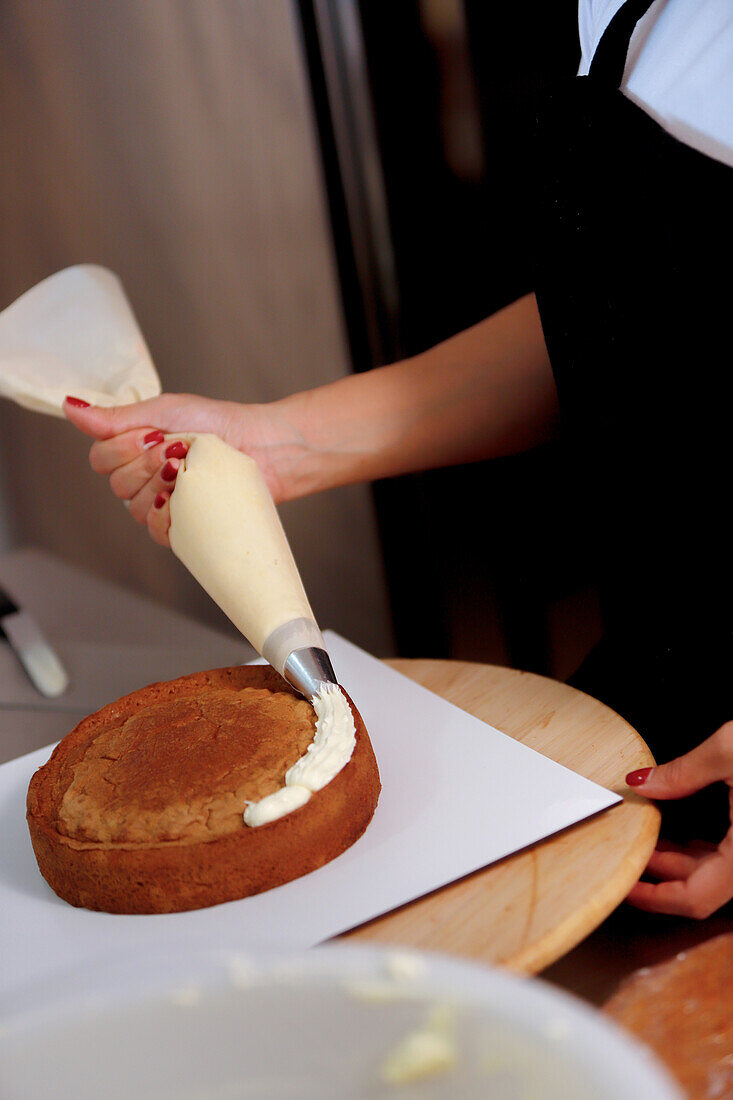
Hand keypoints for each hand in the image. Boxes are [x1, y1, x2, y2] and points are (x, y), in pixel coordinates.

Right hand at [63, 393, 310, 546]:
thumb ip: (115, 416)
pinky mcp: (186, 526)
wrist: (262, 445)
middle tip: (179, 451)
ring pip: (136, 510)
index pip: (99, 461)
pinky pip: (159, 532)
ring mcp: (165, 503)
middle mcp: (145, 478)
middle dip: (148, 465)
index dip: (121, 450)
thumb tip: (70, 407)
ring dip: (162, 488)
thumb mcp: (164, 410)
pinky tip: (186, 501)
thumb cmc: (218, 423)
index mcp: (134, 450)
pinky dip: (170, 518)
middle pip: (117, 486)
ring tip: (190, 471)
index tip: (152, 435)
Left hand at [625, 721, 732, 917]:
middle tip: (630, 857)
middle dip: (664, 876)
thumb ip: (683, 772)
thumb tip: (645, 783)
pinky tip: (685, 838)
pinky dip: (709, 853)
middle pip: (707, 888)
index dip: (656, 898)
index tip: (626, 889)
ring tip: (650, 843)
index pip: (696, 898)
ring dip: (685, 863)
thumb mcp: (731, 750)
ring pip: (723, 874)